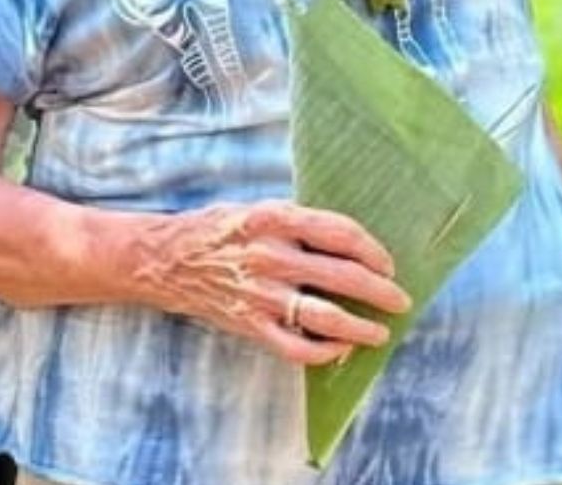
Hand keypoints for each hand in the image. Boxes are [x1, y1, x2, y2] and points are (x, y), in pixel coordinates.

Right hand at [137, 200, 411, 364]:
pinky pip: (297, 348)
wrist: (162, 260)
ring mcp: (261, 294)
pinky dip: (325, 352)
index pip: (341, 232)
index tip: (386, 263)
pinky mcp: (250, 324)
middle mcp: (271, 255)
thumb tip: (348, 241)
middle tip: (399, 300)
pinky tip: (340, 348)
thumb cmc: (214, 230)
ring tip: (380, 332)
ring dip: (362, 328)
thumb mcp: (254, 210)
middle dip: (381, 291)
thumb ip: (296, 223)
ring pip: (328, 317)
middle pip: (344, 276)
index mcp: (273, 219)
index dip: (372, 250)